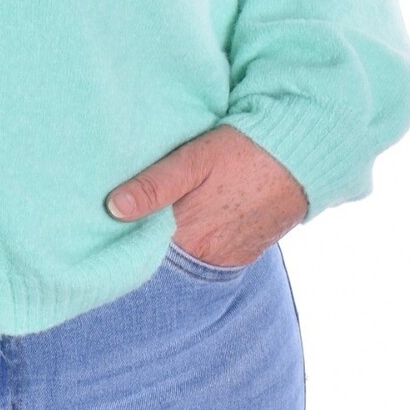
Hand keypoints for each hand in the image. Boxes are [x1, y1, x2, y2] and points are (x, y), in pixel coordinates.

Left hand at [103, 124, 308, 266]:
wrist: (301, 159)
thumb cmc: (244, 152)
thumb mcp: (195, 160)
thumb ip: (154, 185)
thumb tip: (114, 208)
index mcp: (188, 233)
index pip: (142, 245)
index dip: (126, 232)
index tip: (109, 218)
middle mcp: (206, 254)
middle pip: (163, 252)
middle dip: (147, 236)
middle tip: (130, 212)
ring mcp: (227, 258)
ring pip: (186, 253)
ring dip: (174, 239)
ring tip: (166, 212)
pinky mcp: (243, 254)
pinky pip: (210, 254)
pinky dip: (199, 241)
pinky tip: (195, 219)